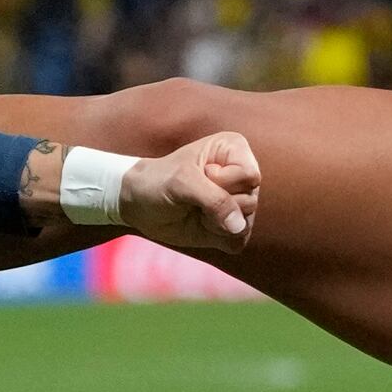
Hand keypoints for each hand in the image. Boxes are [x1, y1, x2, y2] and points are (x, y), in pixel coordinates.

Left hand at [134, 131, 258, 252]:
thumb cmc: (159, 181)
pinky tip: (201, 224)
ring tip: (195, 209)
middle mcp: (242, 176)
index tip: (201, 175)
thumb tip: (239, 226)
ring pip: (245, 224)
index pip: (250, 176)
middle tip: (194, 197)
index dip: (224, 182)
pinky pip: (238, 240)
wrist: (140, 203)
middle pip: (250, 201)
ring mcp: (240, 202)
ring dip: (215, 224)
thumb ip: (214, 199)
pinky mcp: (233, 227)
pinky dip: (216, 238)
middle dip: (218, 206)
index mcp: (235, 150)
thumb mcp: (182, 182)